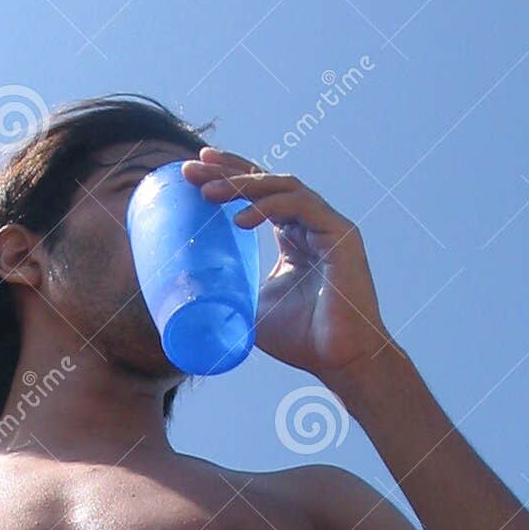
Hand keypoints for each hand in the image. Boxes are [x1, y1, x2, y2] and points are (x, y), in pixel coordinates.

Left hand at [181, 147, 394, 380]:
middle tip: (191, 168)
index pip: (260, 194)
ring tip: (208, 193)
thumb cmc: (302, 339)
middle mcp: (311, 225)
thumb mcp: (253, 308)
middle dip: (228, 171)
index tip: (194, 170)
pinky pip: (301, 205)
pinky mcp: (340, 235)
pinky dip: (269, 206)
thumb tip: (188, 291)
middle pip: (268, 181)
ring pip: (283, 186)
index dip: (229, 176)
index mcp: (294, 237)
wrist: (340, 360)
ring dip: (244, 184)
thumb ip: (231, 290)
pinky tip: (241, 220)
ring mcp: (328, 227)